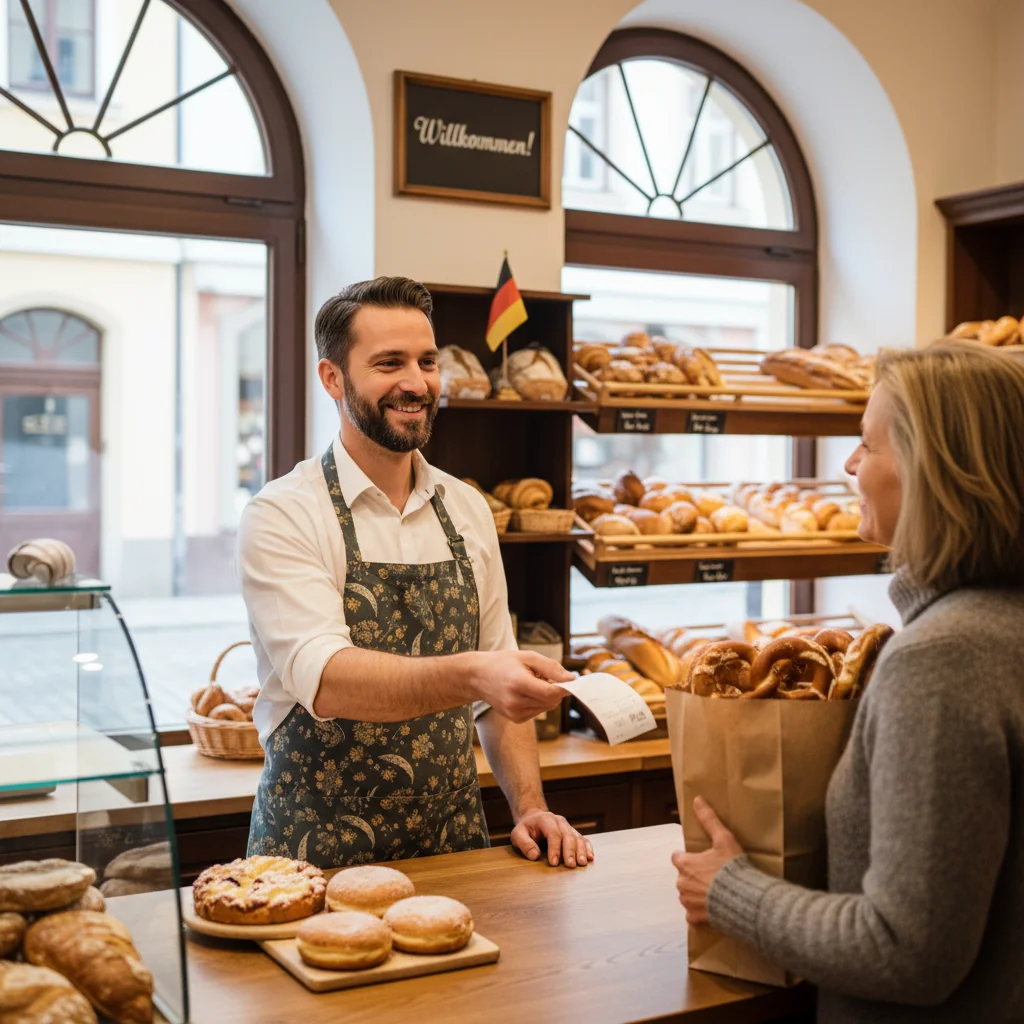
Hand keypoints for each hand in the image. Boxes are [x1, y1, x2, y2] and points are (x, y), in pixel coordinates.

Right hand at [469, 650, 572, 723]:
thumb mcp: (527, 656)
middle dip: (556, 689)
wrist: (477, 676)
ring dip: (547, 695)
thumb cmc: (503, 663)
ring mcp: (514, 713)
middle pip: (551, 701)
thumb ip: (551, 667)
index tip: (572, 680)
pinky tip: (526, 691)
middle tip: (545, 675)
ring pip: (547, 707)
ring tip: (532, 682)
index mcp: (518, 684)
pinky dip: (539, 701)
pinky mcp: (516, 719)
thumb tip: (571, 679)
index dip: (565, 687)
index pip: (551, 693)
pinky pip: (538, 711)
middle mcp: (515, 702)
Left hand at [510, 808, 594, 867]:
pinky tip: (590, 857)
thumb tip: (535, 855)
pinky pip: (583, 839)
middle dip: (570, 851)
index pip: (553, 834)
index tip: (553, 863)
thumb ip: (524, 844)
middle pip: (568, 836)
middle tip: (570, 865)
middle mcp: (560, 822)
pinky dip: (587, 848)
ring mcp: (568, 827)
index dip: (554, 849)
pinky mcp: (573, 833)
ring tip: (582, 863)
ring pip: (578, 837)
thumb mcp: (517, 834)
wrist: (534, 819)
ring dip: (581, 851)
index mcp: (546, 819)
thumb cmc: (525, 829)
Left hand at [672, 796, 743, 924]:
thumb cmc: (732, 868)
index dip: (689, 857)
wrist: (743, 900)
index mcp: (684, 864)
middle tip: (713, 875)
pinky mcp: (695, 917)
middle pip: (683, 876)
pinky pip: (692, 914)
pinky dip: (699, 911)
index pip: (677, 857)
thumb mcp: (723, 839)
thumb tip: (697, 800)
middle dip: (694, 875)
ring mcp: (687, 901)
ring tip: (715, 890)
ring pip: (687, 894)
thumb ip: (709, 820)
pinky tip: (712, 907)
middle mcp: (681, 883)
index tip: (702, 858)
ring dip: (696, 892)